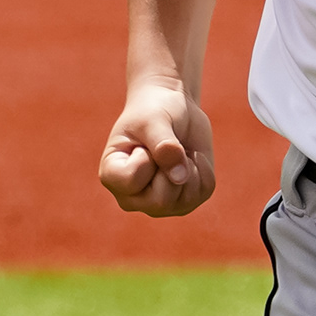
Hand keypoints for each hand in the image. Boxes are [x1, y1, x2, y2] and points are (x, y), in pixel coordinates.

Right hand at [99, 76, 215, 217]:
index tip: (142, 143)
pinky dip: (204, 169)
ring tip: (176, 151)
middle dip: (171, 166)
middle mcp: (132, 198)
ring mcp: (159, 205)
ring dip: (189, 167)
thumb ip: (164, 145)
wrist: (174, 110)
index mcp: (112, 177)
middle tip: (163, 148)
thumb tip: (180, 177)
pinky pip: (204, 191)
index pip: (131, 180)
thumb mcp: (155, 120)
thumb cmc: (154, 112)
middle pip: (160, 200)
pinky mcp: (185, 202)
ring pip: (186, 199)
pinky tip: (190, 157)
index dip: (146, 157)